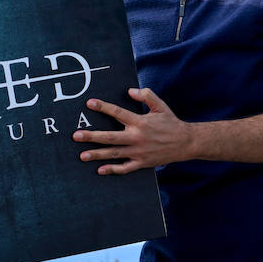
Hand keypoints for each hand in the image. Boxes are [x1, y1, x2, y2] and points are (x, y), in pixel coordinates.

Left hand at [71, 87, 193, 174]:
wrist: (186, 143)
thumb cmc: (171, 123)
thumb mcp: (160, 106)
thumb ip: (146, 96)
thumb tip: (130, 91)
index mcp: (140, 122)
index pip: (118, 113)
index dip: (103, 107)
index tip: (90, 103)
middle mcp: (137, 137)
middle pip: (110, 137)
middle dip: (91, 136)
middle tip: (76, 135)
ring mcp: (139, 151)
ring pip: (114, 154)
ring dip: (97, 154)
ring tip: (82, 155)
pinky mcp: (142, 162)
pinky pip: (125, 168)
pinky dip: (113, 170)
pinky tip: (100, 170)